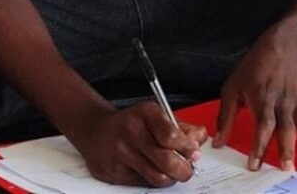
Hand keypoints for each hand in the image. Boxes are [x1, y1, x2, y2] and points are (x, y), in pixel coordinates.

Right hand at [71, 103, 205, 185]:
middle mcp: (131, 132)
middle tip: (188, 169)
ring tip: (173, 171)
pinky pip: (142, 183)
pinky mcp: (113, 172)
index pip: (171, 135)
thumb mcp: (158, 115)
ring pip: (156, 176)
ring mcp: (120, 153)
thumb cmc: (133, 123)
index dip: (187, 147)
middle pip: (165, 160)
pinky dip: (154, 180)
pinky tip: (154, 171)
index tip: (194, 152)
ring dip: (171, 178)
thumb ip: (182, 127)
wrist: (96, 130)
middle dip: (184, 169)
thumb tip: (199, 141)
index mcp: (146, 114)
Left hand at [214, 30, 296, 175]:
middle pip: (287, 128)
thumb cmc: (255, 66)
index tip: (255, 164)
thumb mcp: (233, 86)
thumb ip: (225, 116)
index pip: (262, 125)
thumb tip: (218, 142)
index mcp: (263, 98)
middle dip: (288, 149)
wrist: (283, 44)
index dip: (259, 145)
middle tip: (287, 169)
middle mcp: (283, 102)